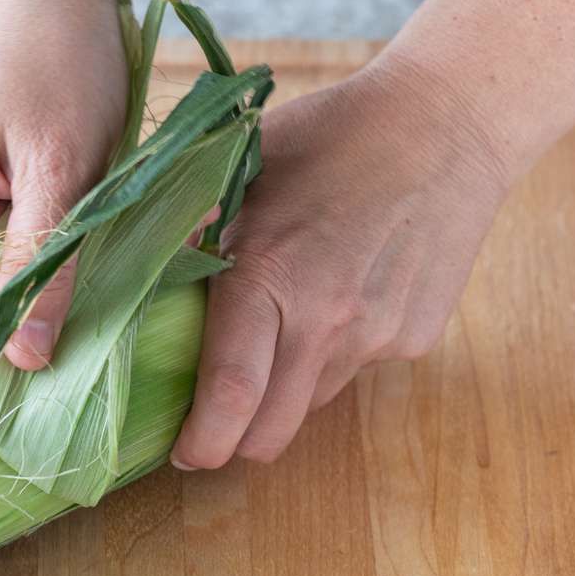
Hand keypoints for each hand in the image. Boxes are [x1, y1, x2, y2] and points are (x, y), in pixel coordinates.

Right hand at [0, 0, 125, 368]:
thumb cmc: (54, 54)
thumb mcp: (60, 169)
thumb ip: (43, 266)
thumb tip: (26, 362)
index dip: (17, 327)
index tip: (81, 346)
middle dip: (50, 280)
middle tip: (118, 266)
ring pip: (10, 260)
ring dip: (62, 250)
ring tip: (109, 216)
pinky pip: (19, 230)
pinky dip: (59, 224)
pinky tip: (93, 200)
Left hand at [170, 57, 513, 467]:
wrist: (449, 122)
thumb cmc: (329, 136)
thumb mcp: (241, 169)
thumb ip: (189, 230)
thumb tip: (126, 277)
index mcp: (269, 275)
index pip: (229, 392)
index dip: (199, 441)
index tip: (177, 453)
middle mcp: (328, 319)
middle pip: (271, 430)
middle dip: (233, 441)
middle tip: (209, 423)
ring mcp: (380, 335)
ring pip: (312, 403)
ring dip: (282, 394)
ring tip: (273, 339)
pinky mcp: (417, 338)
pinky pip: (356, 369)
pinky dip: (331, 356)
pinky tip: (335, 299)